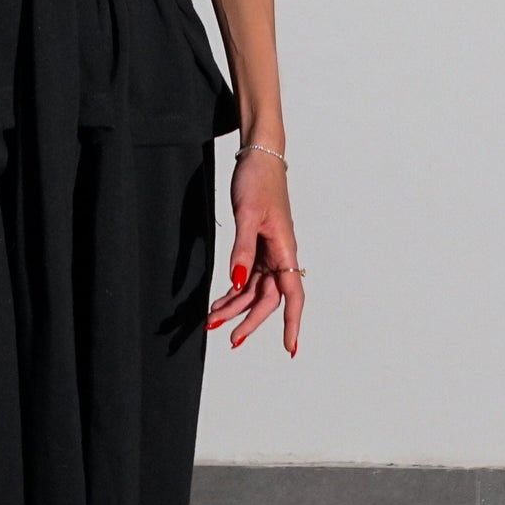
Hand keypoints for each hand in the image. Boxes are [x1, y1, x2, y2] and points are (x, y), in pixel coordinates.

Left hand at [206, 145, 302, 357]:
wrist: (258, 157)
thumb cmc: (258, 181)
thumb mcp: (246, 214)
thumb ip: (241, 249)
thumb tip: (237, 282)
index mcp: (285, 248)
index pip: (292, 294)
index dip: (291, 322)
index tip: (288, 348)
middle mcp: (280, 254)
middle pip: (268, 298)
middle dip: (248, 319)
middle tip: (227, 337)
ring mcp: (268, 251)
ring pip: (254, 289)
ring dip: (236, 306)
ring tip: (213, 320)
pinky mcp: (257, 245)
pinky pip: (247, 276)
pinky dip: (234, 290)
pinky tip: (220, 299)